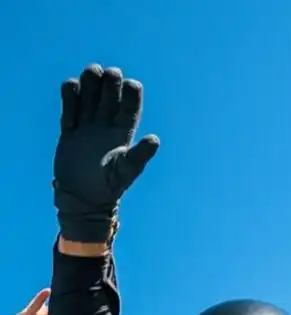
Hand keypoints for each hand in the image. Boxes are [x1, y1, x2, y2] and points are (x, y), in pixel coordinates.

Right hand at [53, 64, 159, 243]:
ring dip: (90, 82)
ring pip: (90, 96)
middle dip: (109, 81)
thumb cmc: (108, 187)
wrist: (83, 199)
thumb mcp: (126, 171)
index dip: (130, 91)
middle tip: (105, 73)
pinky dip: (70, 95)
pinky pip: (70, 106)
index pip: (130, 105)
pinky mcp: (70, 130)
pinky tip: (71, 90)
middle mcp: (107, 125)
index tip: (128, 83)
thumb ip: (140, 155)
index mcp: (124, 132)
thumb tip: (155, 139)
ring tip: (88, 76)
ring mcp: (88, 126)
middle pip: (110, 94)